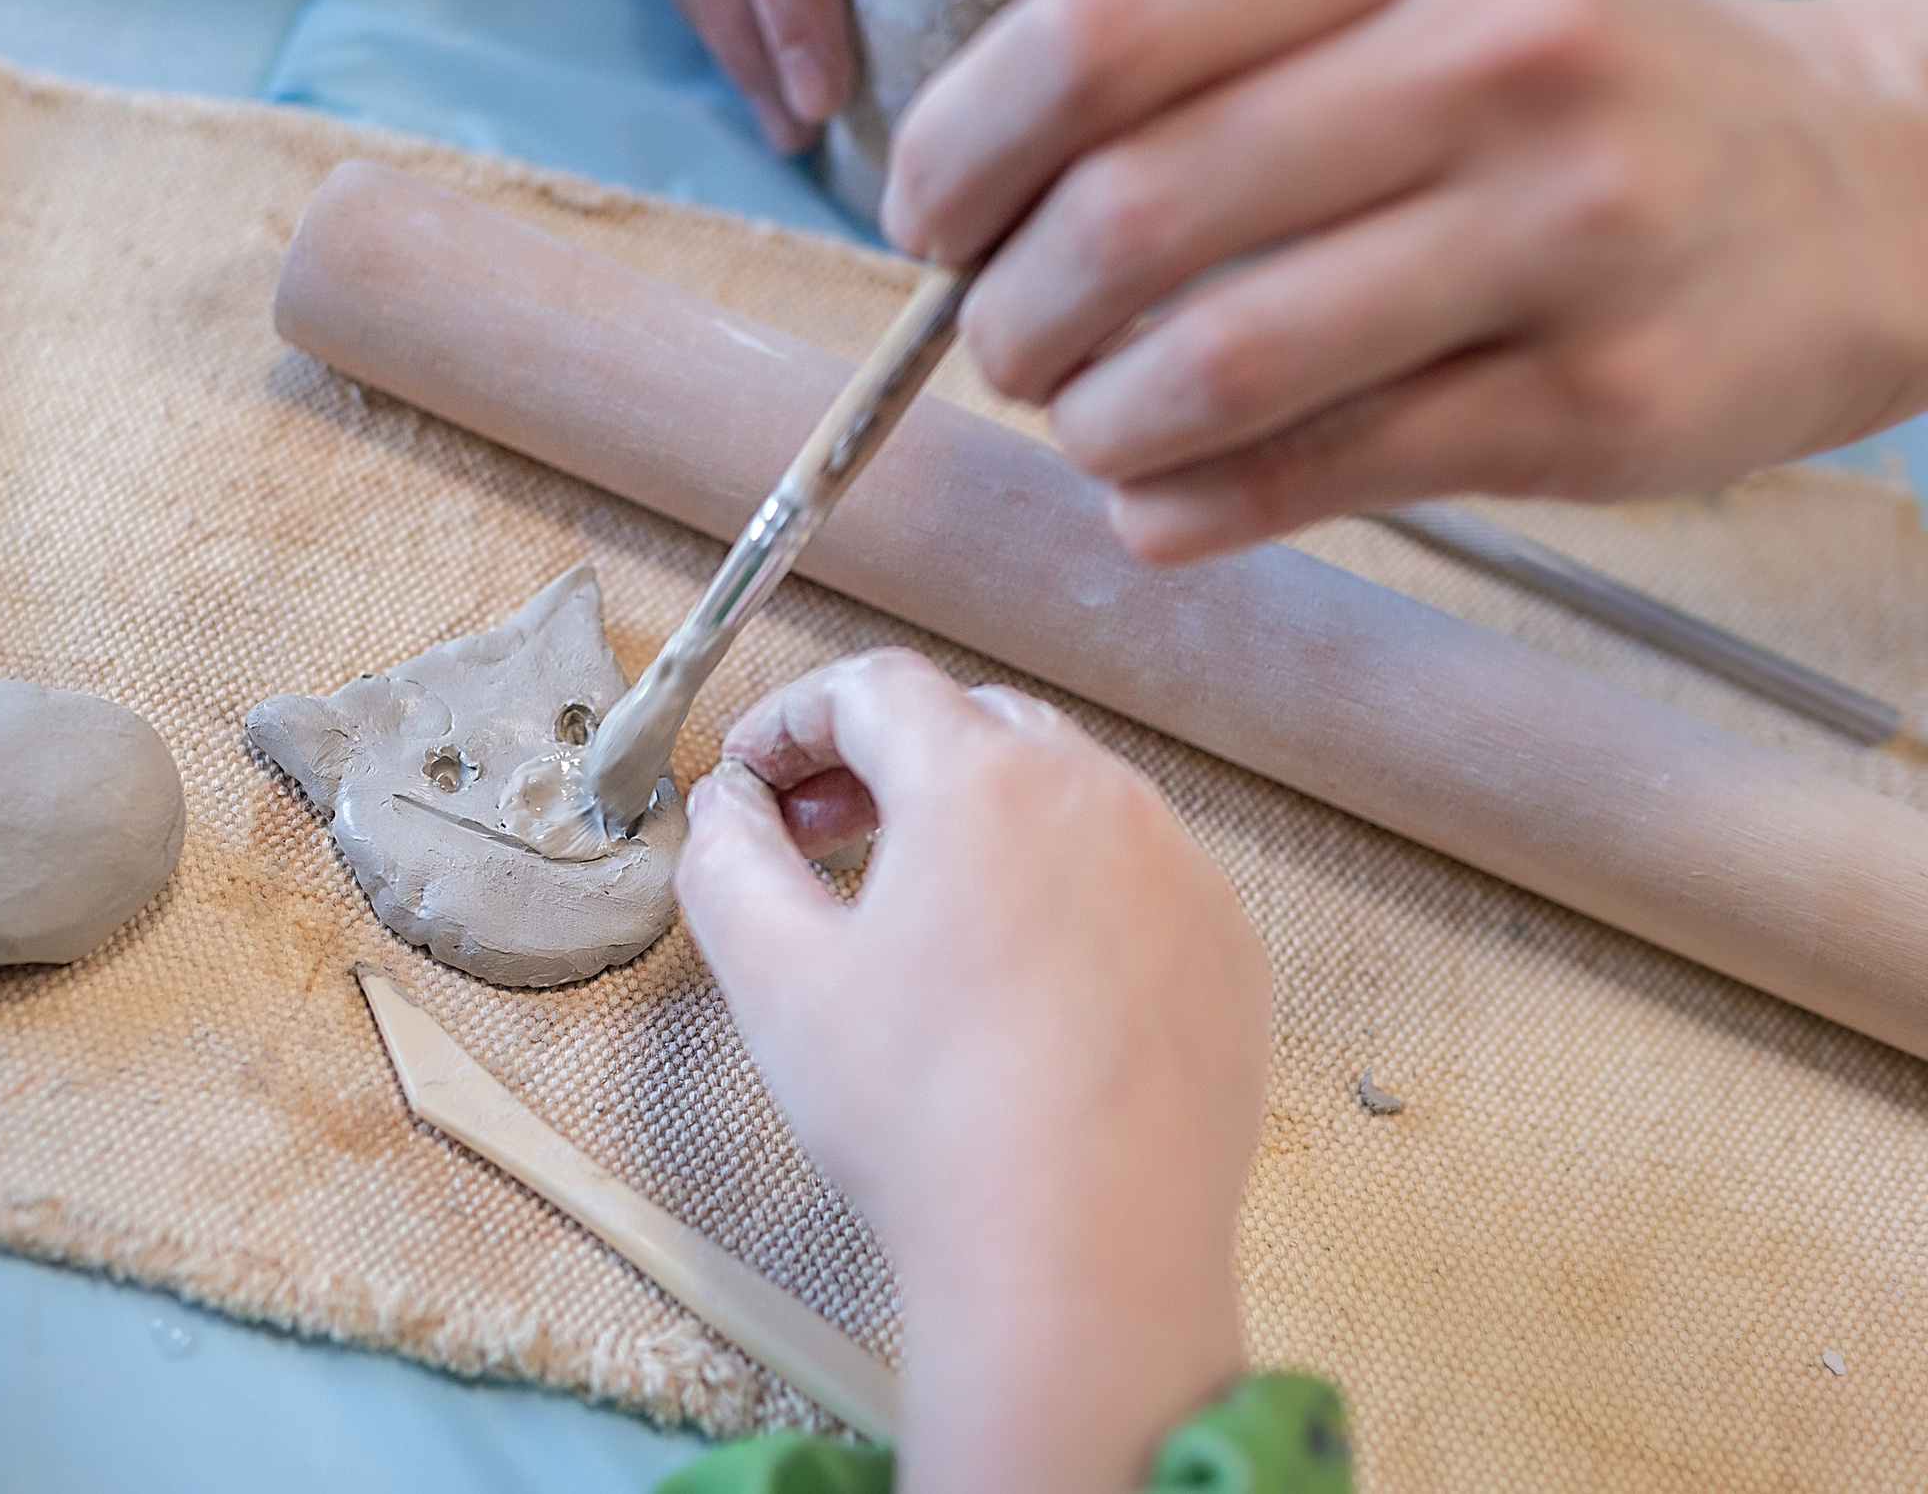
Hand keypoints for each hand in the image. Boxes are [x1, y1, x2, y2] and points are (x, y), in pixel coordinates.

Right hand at [676, 650, 1269, 1491]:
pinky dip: (1062, 889)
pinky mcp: (1226, 948)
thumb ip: (726, 860)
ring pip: (1062, 797)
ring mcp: (1179, 871)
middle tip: (816, 829)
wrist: (1080, 1260)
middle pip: (976, 724)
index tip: (755, 771)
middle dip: (883, 760)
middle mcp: (1099, 799)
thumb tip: (722, 808)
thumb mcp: (776, 980)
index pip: (876, 688)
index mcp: (984, 783)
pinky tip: (1012, 977)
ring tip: (912, 906)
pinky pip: (1132, 875)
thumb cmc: (929, 1125)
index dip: (795, 716)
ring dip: (977, 822)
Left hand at [883, 0, 1927, 560]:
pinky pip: (1317, 474)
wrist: (1842, 192)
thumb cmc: (1556, 93)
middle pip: (1135, 207)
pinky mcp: (1591, 398)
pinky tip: (1156, 506)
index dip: (964, 144)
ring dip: (1096, 424)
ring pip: (1219, 361)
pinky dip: (1186, 511)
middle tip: (1005, 349)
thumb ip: (1202, 36)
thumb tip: (972, 177)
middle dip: (1014, 312)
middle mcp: (1492, 55)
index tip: (930, 222)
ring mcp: (1558, 230)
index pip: (1101, 27)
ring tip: (1089, 426)